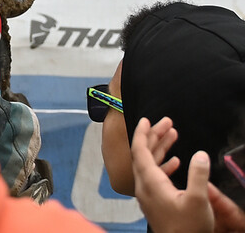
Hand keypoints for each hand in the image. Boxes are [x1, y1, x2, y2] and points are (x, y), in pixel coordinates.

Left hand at [129, 116, 244, 232]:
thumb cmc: (188, 228)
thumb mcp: (198, 200)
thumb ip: (198, 175)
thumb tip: (201, 154)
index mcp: (150, 182)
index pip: (140, 151)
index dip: (142, 133)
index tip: (146, 119)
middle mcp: (144, 186)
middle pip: (144, 154)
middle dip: (154, 136)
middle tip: (166, 122)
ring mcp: (148, 194)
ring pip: (150, 164)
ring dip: (160, 149)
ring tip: (173, 135)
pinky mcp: (155, 201)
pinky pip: (155, 177)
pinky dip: (164, 165)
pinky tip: (176, 161)